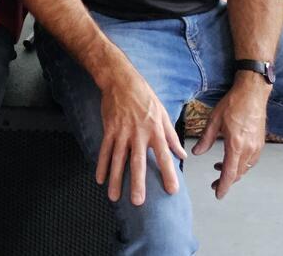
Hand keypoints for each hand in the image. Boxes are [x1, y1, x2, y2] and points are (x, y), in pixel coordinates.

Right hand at [97, 65, 187, 205]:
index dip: (168, 173)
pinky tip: (99, 179)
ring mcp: (121, 132)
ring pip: (117, 159)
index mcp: (155, 130)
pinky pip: (104, 150)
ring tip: (114, 197)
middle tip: (137, 201)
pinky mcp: (109, 129)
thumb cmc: (145, 96)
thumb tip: (182, 155)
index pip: (164, 156)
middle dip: (137, 182)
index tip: (172, 190)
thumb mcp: (163, 114)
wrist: (121, 80)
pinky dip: (101, 165)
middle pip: (137, 162)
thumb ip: (172, 136)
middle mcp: (138, 133)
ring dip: (115, 179)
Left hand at [191, 78, 269, 198]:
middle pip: (238, 173)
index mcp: (236, 144)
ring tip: (219, 168)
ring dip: (233, 172)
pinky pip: (251, 161)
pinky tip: (232, 158)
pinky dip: (241, 164)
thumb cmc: (233, 104)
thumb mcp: (214, 120)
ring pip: (245, 168)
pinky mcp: (260, 143)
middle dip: (226, 181)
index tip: (217, 194)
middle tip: (213, 184)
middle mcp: (249, 149)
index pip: (230, 172)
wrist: (253, 93)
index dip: (223, 185)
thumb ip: (206, 139)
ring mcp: (257, 147)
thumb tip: (196, 153)